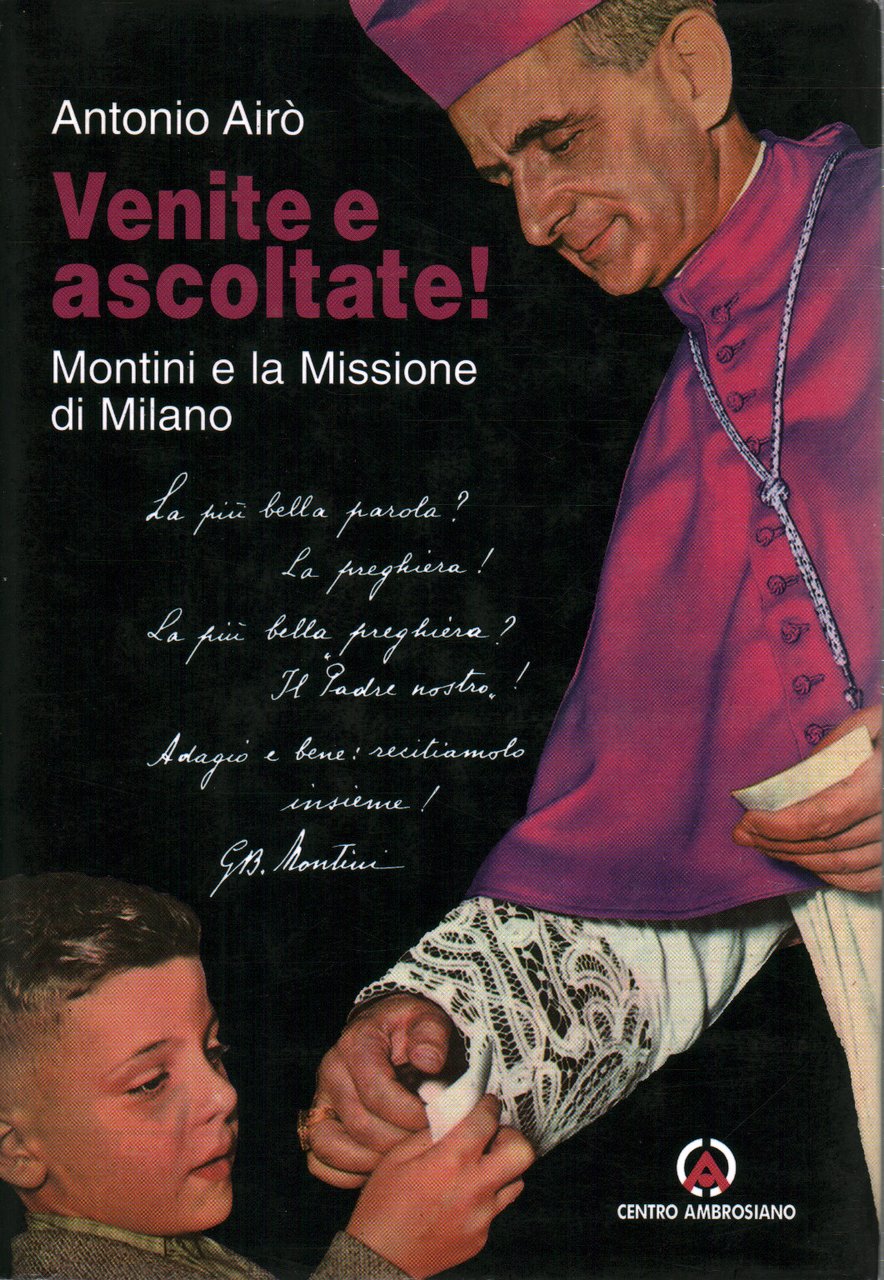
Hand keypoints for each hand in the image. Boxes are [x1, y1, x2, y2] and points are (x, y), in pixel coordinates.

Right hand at [307, 995, 454, 1187]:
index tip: (436, 1121)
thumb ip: (431, 1037)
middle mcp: (331, 1072)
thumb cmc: (412, 1030)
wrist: (391, 1031)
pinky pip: (319, 1162)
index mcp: (357, 1045)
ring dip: (372, 1163)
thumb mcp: (428, 1020)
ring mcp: (320, 1100)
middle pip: (359, 1125)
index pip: (376, 1092)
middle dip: (399, 1143)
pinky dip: (347, 1174)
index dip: (409, 1114)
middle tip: (428, 1145)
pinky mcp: (318, 1123)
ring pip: (331, 1147)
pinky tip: (380, 1168)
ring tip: (405, 1158)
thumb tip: (428, 1062)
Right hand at [346, 1095, 533, 1278]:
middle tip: (493, 1137)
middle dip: (511, 1137)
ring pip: (515, 1181)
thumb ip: (432, 1131)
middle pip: (522, 1152)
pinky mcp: (481, 1237)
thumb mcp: (398, 1156)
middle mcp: (473, 1189)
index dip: (488, 1105)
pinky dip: (484, 1197)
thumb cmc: (383, 1207)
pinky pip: (496, 1208)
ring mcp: (481, 1217)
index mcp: (450, 1162)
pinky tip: (459, 1198)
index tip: (487, 1103)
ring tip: (476, 1169)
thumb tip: (454, 1113)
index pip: (487, 1120)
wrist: (380, 1259)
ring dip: (501, 1168)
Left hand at [733, 704, 881, 890]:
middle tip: (745, 836)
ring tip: (769, 847)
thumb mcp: (871, 723)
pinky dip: (835, 878)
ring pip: (843, 865)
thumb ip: (832, 751)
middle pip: (825, 844)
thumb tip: (791, 782)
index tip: (746, 823)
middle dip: (777, 843)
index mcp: (880, 783)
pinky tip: (811, 864)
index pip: (820, 818)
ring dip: (799, 859)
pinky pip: (869, 880)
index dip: (777, 827)